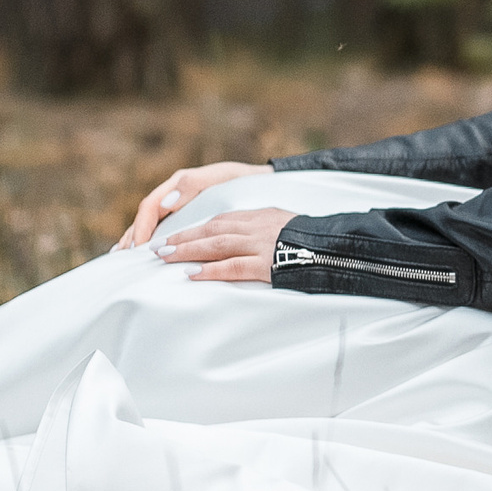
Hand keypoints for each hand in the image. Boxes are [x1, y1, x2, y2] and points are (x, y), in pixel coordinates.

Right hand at [115, 161, 273, 249]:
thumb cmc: (242, 179)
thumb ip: (192, 186)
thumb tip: (165, 204)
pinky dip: (150, 240)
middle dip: (132, 236)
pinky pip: (164, 228)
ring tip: (121, 258)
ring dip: (135, 240)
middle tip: (121, 259)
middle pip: (145, 217)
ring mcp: (179, 205)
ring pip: (150, 223)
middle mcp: (175, 195)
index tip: (139, 247)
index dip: (142, 227)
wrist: (262, 180)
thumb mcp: (221, 177)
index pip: (150, 207)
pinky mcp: (186, 215)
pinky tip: (141, 252)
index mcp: (179, 184)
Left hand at [152, 207, 297, 283]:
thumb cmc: (311, 239)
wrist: (333, 246)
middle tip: (158, 247)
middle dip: (182, 238)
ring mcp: (259, 245)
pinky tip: (192, 274)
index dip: (195, 229)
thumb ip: (261, 227)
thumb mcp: (283, 223)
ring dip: (188, 250)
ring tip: (166, 257)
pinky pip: (232, 266)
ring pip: (216, 244)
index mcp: (259, 216)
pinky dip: (210, 270)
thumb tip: (240, 236)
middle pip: (211, 229)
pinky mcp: (265, 264)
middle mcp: (255, 227)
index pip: (220, 220)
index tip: (175, 237)